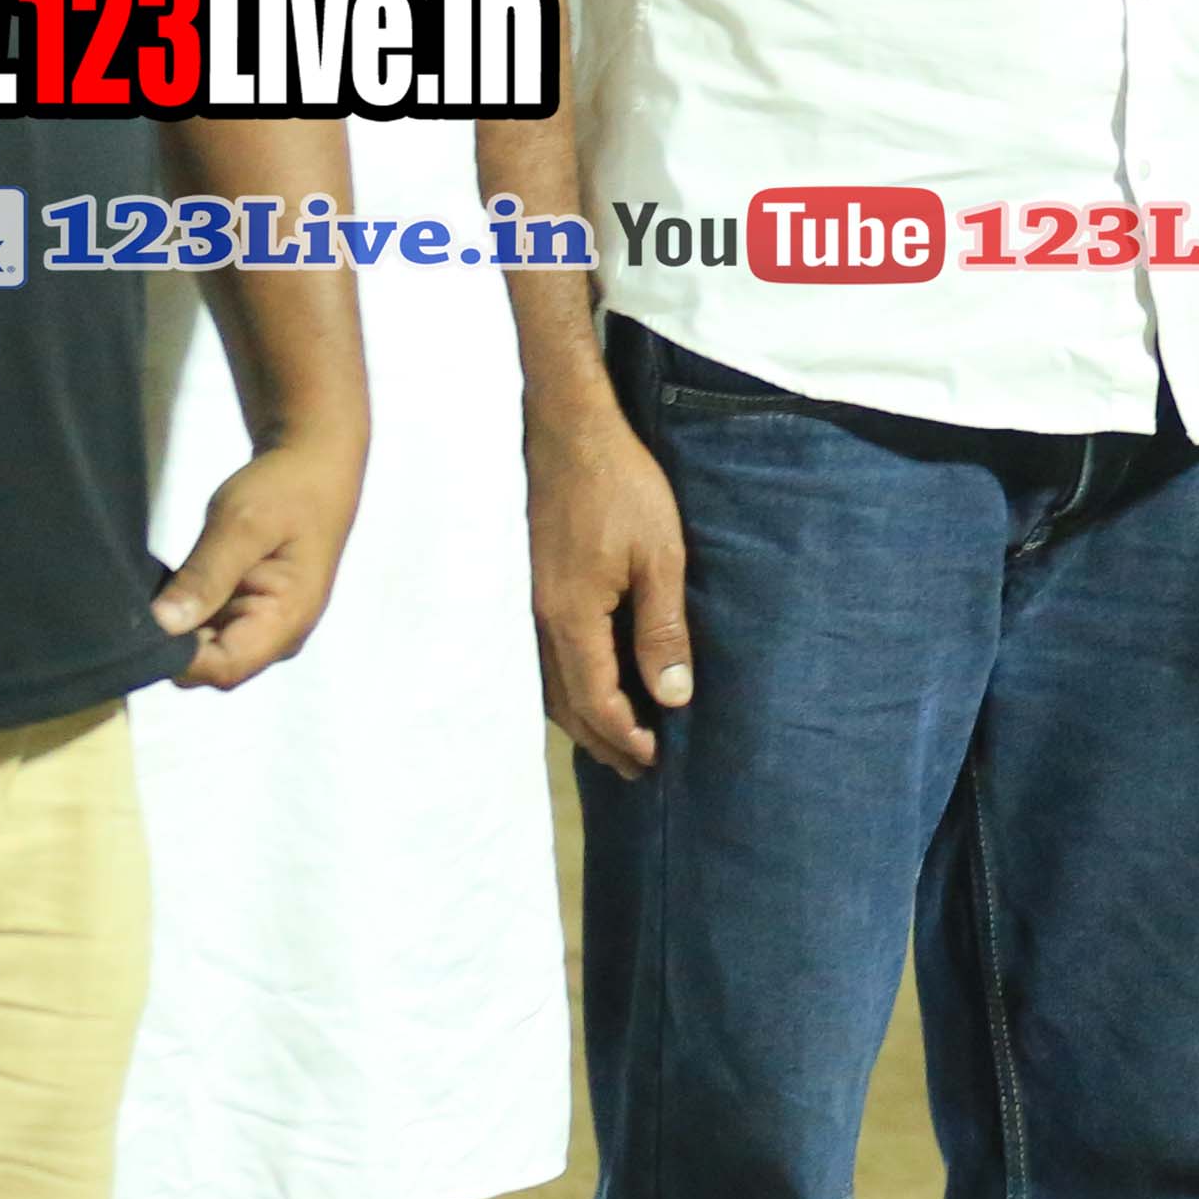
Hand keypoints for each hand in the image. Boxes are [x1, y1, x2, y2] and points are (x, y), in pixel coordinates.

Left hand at [158, 427, 363, 687]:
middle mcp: (278, 635)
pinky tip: (167, 590)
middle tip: (139, 605)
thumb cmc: (286, 489)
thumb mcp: (241, 525)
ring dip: (176, 631)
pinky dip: (183, 617)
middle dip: (172, 646)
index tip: (141, 624)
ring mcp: (265, 625)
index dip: (178, 657)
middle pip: (212, 667)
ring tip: (150, 594)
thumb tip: (163, 625)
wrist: (314, 463)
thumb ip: (206, 576)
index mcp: (287, 619)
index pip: (224, 668)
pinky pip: (209, 631)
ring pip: (206, 651)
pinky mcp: (250, 611)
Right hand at [527, 384, 696, 772]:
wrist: (564, 430)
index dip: (625, 735)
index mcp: (572, 617)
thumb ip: (663, 629)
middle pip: (566, 703)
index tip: (655, 759)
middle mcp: (538, 620)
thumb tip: (674, 696)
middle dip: (603, 739)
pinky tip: (586, 683)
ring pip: (547, 683)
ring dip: (582, 717)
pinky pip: (540, 655)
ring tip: (614, 738)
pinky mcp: (525, 585)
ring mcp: (524, 603)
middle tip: (636, 769)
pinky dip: (565, 685)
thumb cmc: (619, 486)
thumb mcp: (660, 556)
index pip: (596, 700)